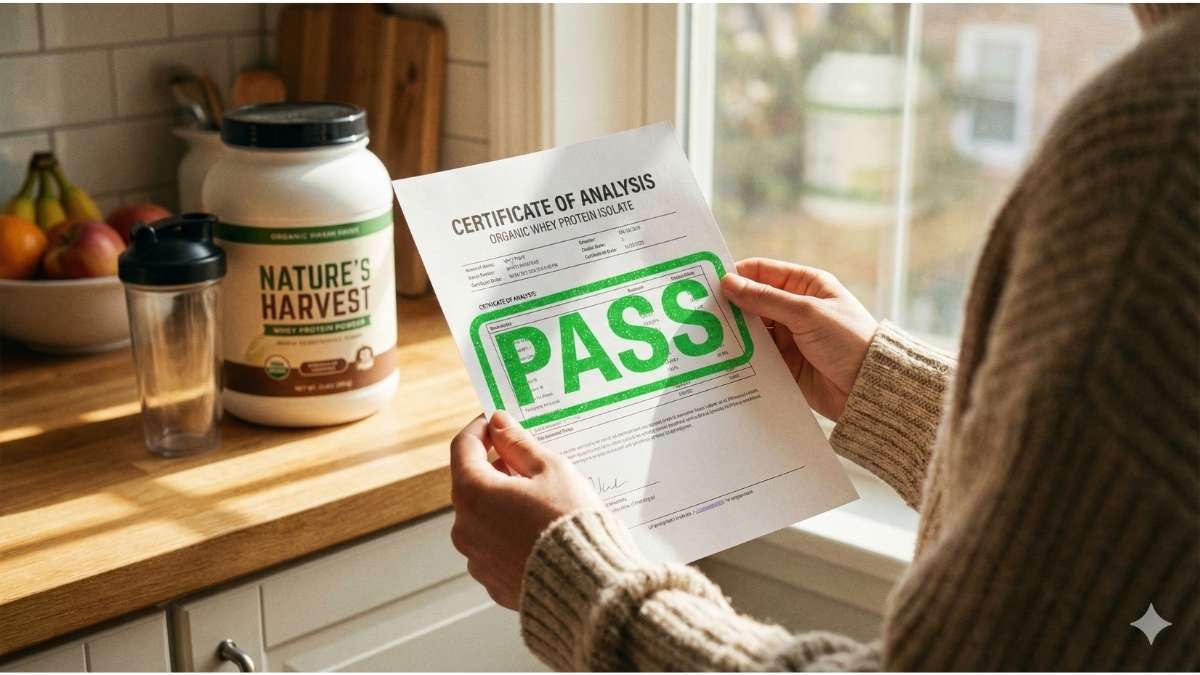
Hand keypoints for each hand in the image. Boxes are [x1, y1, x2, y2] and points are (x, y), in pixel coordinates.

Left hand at [449, 410, 602, 608]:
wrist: (588, 584)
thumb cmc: (570, 521)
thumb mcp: (550, 469)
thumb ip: (518, 444)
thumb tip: (499, 423)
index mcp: (473, 493)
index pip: (463, 447)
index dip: (480, 428)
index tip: (497, 421)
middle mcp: (464, 527)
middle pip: (472, 484)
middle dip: (497, 468)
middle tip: (529, 461)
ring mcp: (476, 558)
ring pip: (483, 517)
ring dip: (503, 503)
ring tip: (541, 499)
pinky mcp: (492, 581)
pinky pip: (495, 547)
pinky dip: (510, 533)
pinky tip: (539, 530)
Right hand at [720, 258, 876, 420]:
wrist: (870, 388)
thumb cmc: (849, 340)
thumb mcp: (807, 313)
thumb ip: (766, 299)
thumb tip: (729, 283)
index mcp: (805, 285)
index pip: (762, 272)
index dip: (736, 275)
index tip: (708, 283)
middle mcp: (794, 308)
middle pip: (751, 301)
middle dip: (728, 306)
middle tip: (699, 312)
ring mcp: (788, 336)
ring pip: (750, 329)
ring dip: (732, 332)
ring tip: (705, 336)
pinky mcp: (783, 363)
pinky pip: (755, 354)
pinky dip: (740, 355)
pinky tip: (721, 357)